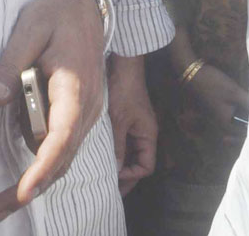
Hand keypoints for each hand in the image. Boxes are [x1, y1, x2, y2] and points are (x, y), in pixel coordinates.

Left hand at [0, 0, 104, 222]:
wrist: (86, 6)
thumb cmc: (56, 14)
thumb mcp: (29, 28)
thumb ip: (11, 63)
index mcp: (75, 87)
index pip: (61, 135)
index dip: (43, 167)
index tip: (24, 192)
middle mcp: (87, 106)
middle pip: (63, 158)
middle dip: (33, 187)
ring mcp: (87, 111)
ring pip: (64, 155)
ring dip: (37, 177)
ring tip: (2, 199)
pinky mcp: (81, 112)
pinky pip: (63, 143)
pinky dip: (44, 158)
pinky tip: (22, 160)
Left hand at [106, 53, 157, 195]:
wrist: (122, 62)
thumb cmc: (124, 89)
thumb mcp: (119, 120)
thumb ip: (118, 146)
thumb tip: (115, 171)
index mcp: (148, 134)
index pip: (146, 166)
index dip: (131, 175)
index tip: (114, 175)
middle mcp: (144, 133)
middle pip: (138, 163)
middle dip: (124, 175)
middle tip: (106, 186)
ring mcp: (135, 126)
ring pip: (129, 153)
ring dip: (118, 162)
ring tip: (101, 173)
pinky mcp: (125, 119)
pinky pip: (122, 141)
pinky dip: (114, 149)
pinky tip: (100, 152)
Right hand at [186, 63, 248, 147]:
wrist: (193, 74)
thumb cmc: (214, 84)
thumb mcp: (234, 92)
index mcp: (226, 125)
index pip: (245, 133)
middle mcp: (222, 126)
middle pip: (240, 131)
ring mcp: (218, 119)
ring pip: (236, 124)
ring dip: (245, 119)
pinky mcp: (217, 111)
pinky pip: (231, 117)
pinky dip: (239, 114)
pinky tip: (244, 106)